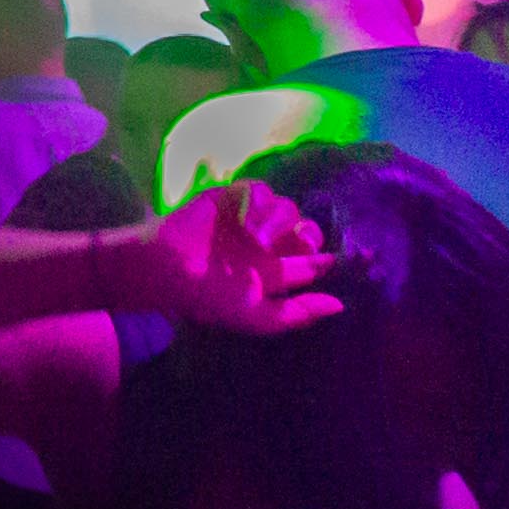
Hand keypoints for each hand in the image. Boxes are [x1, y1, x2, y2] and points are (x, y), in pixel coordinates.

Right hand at [125, 179, 344, 336]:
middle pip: (306, 229)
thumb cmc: (211, 296)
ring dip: (276, 224)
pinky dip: (257, 203)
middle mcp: (267, 243)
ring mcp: (250, 218)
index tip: (328, 262)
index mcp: (274, 271)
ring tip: (256, 241)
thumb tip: (340, 306)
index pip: (311, 261)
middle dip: (309, 235)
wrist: (169, 267)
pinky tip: (243, 221)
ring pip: (287, 208)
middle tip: (301, 245)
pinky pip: (260, 190)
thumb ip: (298, 314)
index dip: (323, 261)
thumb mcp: (258, 317)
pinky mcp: (231, 197)